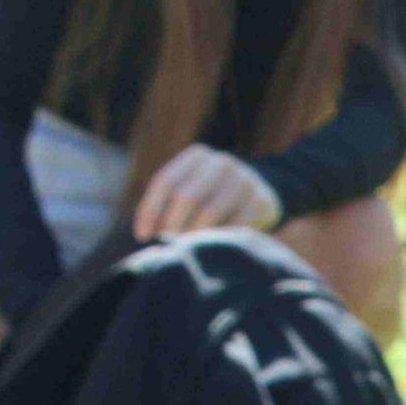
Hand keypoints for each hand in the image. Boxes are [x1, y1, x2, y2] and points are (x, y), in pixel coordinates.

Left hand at [133, 145, 281, 238]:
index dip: (150, 210)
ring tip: (188, 248)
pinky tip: (213, 248)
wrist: (263, 192)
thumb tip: (144, 232)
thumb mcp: (192, 188)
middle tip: (169, 245)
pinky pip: (234, 226)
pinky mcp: (262, 201)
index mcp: (198, 155)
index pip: (166, 181)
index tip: (142, 236)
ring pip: (210, 213)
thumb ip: (168, 203)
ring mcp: (245, 181)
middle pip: (186, 197)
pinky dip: (219, 239)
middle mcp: (222, 163)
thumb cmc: (214, 195)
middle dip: (173, 225)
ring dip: (195, 235)